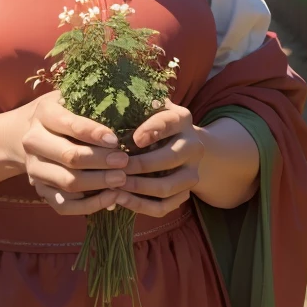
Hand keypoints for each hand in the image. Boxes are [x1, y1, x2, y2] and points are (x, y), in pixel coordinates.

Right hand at [15, 91, 130, 215]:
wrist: (31, 132)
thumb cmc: (65, 112)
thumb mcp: (72, 98)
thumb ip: (94, 101)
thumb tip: (129, 106)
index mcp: (44, 114)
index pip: (69, 124)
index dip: (93, 133)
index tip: (115, 140)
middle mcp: (33, 142)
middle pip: (69, 156)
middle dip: (100, 161)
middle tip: (124, 161)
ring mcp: (35, 168)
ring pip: (68, 182)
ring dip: (98, 183)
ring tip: (122, 179)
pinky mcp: (40, 190)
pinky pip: (64, 205)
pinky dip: (89, 205)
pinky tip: (111, 197)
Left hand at [116, 103, 203, 218]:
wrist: (179, 144)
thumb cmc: (152, 122)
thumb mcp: (149, 108)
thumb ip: (136, 104)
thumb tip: (113, 100)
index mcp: (182, 119)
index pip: (169, 122)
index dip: (153, 130)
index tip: (135, 138)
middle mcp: (193, 145)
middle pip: (170, 158)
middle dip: (139, 165)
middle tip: (114, 166)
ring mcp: (192, 172)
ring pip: (168, 186)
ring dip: (139, 187)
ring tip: (114, 184)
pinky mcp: (185, 193)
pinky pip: (165, 206)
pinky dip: (141, 206)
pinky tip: (121, 199)